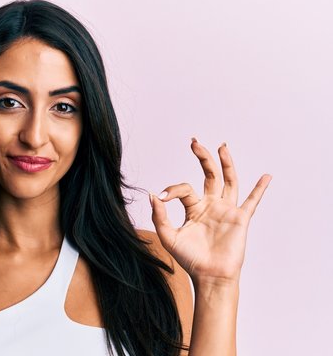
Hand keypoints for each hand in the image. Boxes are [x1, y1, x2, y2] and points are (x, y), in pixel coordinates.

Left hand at [149, 138, 271, 285]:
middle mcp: (211, 205)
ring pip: (229, 181)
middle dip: (203, 158)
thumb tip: (153, 194)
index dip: (172, 189)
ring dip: (226, 163)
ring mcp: (227, 211)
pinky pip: (252, 201)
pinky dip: (260, 189)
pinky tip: (266, 176)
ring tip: (222, 146)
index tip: (162, 197)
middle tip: (194, 142)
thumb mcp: (168, 236)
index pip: (184, 189)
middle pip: (209, 175)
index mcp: (194, 208)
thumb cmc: (189, 259)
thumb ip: (159, 216)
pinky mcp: (240, 219)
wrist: (209, 276)